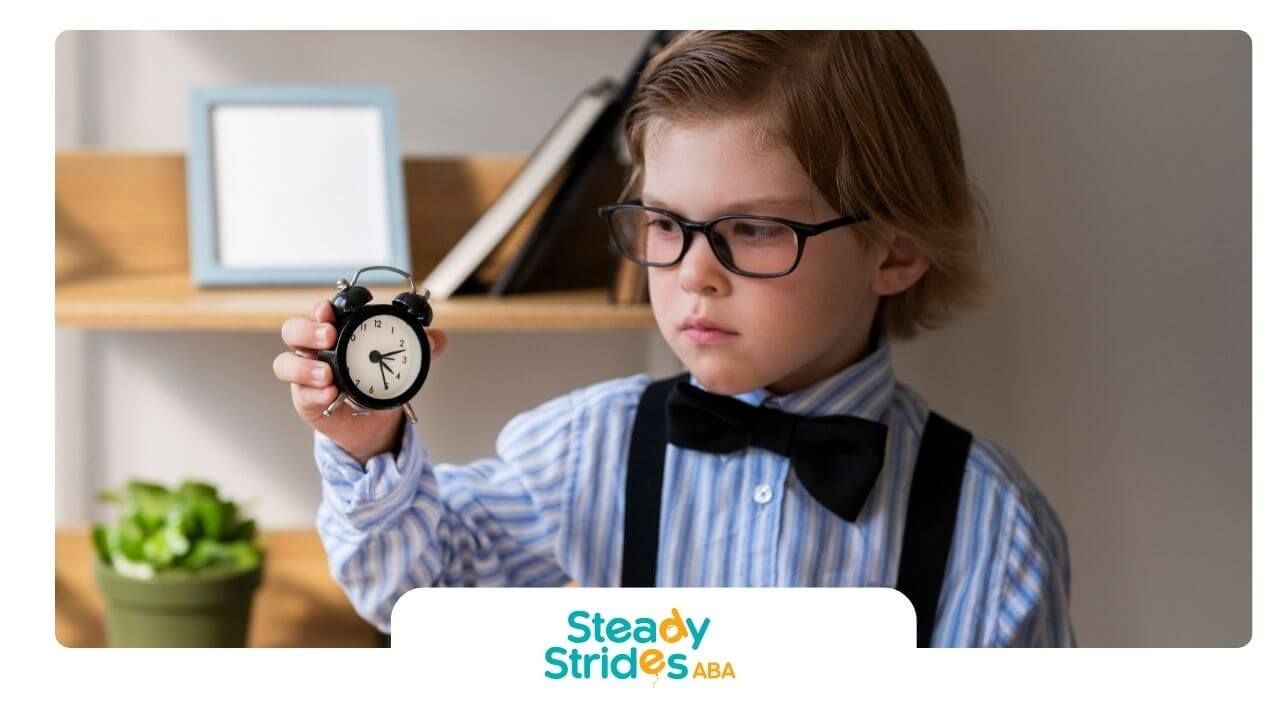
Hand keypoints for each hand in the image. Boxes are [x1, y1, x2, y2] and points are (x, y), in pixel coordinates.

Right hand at [273, 299, 448, 464]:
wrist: (375, 422)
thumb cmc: (380, 382)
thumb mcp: (404, 363)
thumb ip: (423, 348)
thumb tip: (435, 338)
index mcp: (338, 332)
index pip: (321, 313)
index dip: (322, 308)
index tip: (329, 309)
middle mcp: (316, 350)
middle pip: (293, 330)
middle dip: (307, 330)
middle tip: (328, 336)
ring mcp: (306, 375)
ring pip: (286, 363)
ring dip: (304, 366)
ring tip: (326, 374)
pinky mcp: (306, 400)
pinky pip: (301, 395)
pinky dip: (314, 393)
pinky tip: (330, 394)